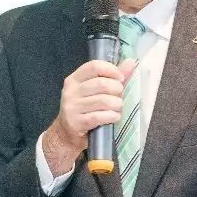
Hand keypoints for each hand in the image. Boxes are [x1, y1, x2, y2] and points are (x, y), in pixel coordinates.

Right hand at [41, 58, 136, 175]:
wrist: (66, 134)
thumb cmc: (84, 110)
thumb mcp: (93, 92)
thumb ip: (112, 77)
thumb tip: (131, 62)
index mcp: (74, 79)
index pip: (93, 66)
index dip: (111, 70)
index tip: (120, 78)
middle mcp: (70, 92)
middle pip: (101, 84)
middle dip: (117, 90)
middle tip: (119, 96)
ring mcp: (72, 107)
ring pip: (103, 101)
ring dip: (116, 105)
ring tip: (118, 108)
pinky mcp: (76, 123)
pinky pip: (99, 117)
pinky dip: (112, 116)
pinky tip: (114, 117)